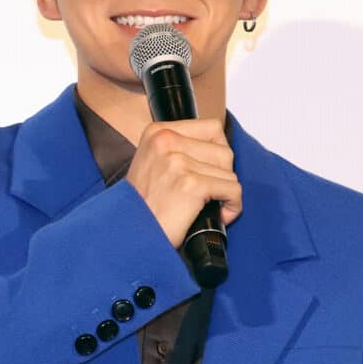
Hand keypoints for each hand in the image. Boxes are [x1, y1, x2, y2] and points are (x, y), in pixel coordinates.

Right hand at [124, 118, 242, 248]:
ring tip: (211, 206)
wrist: (129, 235)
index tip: (211, 171)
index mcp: (157, 132)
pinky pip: (233, 189)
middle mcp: (166, 141)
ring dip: (226, 193)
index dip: (218, 152)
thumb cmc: (142, 206)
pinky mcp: (191, 184)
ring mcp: (178, 162)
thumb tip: (218, 149)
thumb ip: (180, 149)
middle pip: (224, 150)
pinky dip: (233, 206)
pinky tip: (220, 216)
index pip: (212, 128)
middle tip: (211, 194)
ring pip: (229, 172)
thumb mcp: (152, 163)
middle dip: (223, 175)